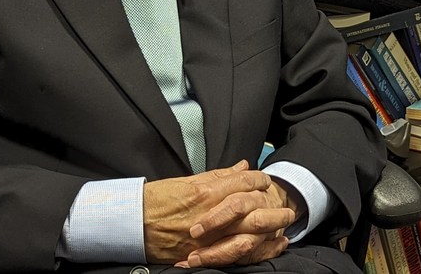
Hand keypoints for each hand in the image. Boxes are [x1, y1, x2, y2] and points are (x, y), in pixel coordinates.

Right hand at [142, 160, 297, 266]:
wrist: (134, 224)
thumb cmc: (157, 200)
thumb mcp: (186, 181)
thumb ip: (217, 176)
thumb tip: (241, 166)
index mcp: (205, 191)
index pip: (243, 182)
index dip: (258, 180)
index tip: (265, 180)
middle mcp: (211, 214)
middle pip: (253, 209)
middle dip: (273, 206)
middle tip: (285, 205)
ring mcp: (209, 237)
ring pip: (250, 233)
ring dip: (270, 228)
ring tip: (283, 224)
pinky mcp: (206, 254)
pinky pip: (238, 253)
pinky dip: (257, 250)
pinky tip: (269, 245)